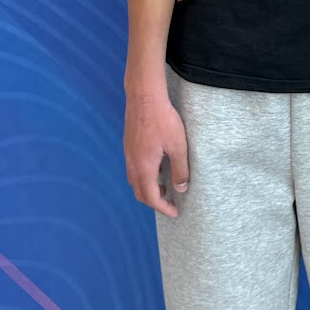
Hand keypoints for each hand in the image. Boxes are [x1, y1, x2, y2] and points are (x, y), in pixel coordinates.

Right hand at [123, 87, 188, 217]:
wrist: (144, 97)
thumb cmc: (163, 119)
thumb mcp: (178, 146)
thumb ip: (180, 169)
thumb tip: (181, 188)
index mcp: (144, 167)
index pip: (151, 197)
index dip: (163, 208)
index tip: (174, 212)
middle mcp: (132, 163)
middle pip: (139, 192)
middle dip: (154, 201)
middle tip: (170, 203)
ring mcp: (128, 154)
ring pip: (134, 181)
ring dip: (148, 189)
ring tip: (164, 187)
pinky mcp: (128, 145)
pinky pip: (133, 169)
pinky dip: (143, 177)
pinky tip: (156, 169)